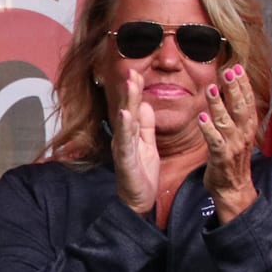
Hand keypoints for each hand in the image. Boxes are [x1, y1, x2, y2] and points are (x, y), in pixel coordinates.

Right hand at [112, 67, 163, 215]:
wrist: (138, 201)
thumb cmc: (142, 174)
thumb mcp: (148, 144)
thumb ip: (147, 126)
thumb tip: (145, 104)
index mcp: (132, 133)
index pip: (133, 107)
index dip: (134, 90)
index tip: (136, 72)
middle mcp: (124, 138)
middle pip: (127, 110)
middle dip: (130, 90)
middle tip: (131, 70)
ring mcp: (123, 148)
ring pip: (126, 122)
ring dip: (127, 102)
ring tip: (129, 85)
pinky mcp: (126, 160)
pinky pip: (125, 142)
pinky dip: (125, 128)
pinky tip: (125, 115)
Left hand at [194, 63, 258, 223]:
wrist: (233, 189)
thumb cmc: (233, 160)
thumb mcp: (239, 134)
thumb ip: (235, 115)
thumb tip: (232, 92)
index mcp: (248, 127)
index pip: (248, 101)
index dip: (243, 84)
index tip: (237, 67)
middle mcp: (244, 134)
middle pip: (240, 107)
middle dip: (234, 88)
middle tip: (228, 70)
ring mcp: (233, 146)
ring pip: (226, 121)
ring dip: (218, 104)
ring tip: (211, 88)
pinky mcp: (222, 158)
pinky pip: (215, 141)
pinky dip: (208, 129)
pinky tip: (201, 117)